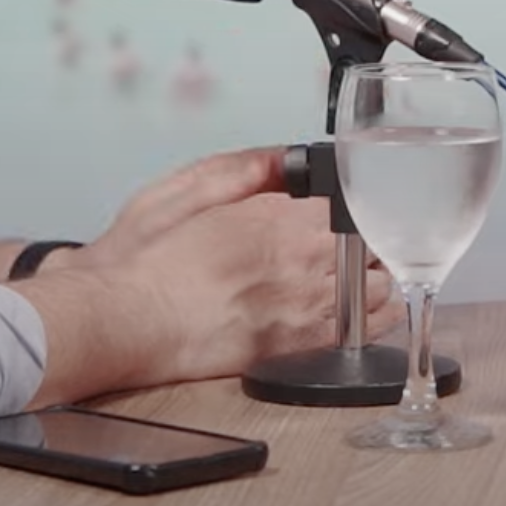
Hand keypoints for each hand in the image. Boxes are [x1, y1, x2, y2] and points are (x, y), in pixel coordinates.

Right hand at [45, 147, 400, 389]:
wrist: (125, 321)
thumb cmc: (147, 261)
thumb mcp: (187, 189)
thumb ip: (246, 169)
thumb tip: (284, 159)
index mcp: (279, 218)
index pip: (353, 201)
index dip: (352, 203)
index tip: (344, 206)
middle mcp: (302, 261)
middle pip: (374, 243)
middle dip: (369, 238)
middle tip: (348, 240)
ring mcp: (306, 306)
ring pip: (380, 286)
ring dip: (374, 276)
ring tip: (353, 275)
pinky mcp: (299, 346)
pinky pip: (365, 331)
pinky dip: (373, 317)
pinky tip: (357, 310)